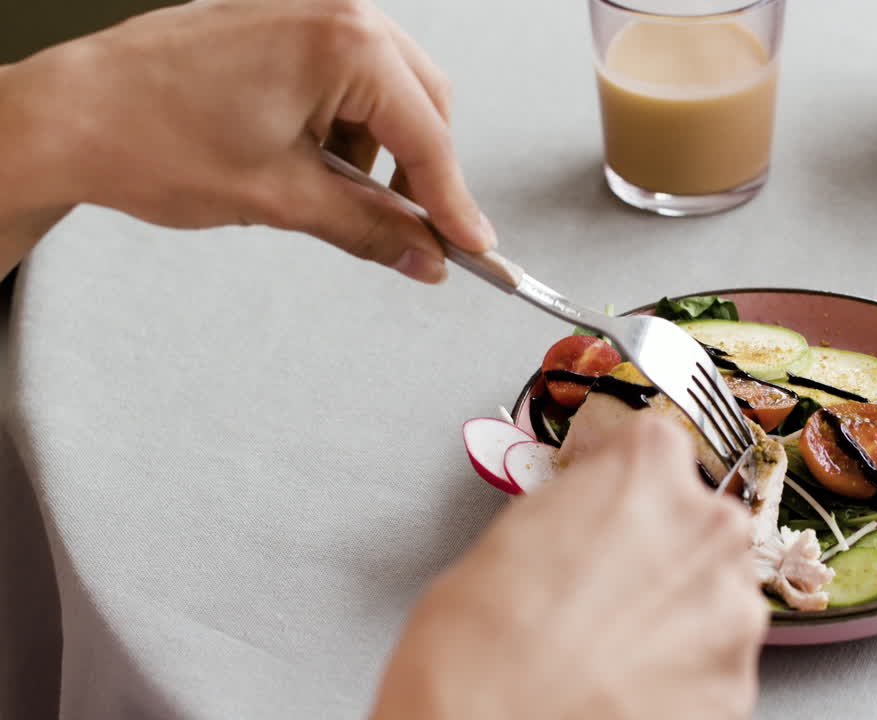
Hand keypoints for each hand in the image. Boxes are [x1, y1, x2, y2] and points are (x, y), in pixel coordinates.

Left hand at [17, 0, 491, 281]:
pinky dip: (344, 129)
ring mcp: (304, 14)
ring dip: (379, 153)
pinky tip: (309, 164)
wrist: (66, 117)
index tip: (474, 247)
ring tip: (333, 197)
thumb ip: (370, 229)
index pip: (428, 135)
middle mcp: (332, 13)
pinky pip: (344, 81)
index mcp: (343, 42)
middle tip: (417, 233)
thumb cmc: (150, 138)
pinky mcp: (278, 28)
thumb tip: (424, 253)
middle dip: (420, 173)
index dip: (454, 202)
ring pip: (386, 94)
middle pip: (422, 105)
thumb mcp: (282, 198)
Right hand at [372, 415, 767, 719]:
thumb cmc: (474, 644)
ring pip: (715, 591)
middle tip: (604, 582)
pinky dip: (684, 668)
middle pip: (697, 520)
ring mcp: (732, 609)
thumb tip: (585, 520)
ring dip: (677, 608)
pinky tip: (629, 682)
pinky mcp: (738, 683)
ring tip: (613, 643)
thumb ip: (576, 509)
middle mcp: (707, 528)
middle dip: (658, 545)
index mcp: (646, 470)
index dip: (621, 477)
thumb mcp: (509, 534)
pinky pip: (717, 659)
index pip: (657, 447)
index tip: (607, 494)